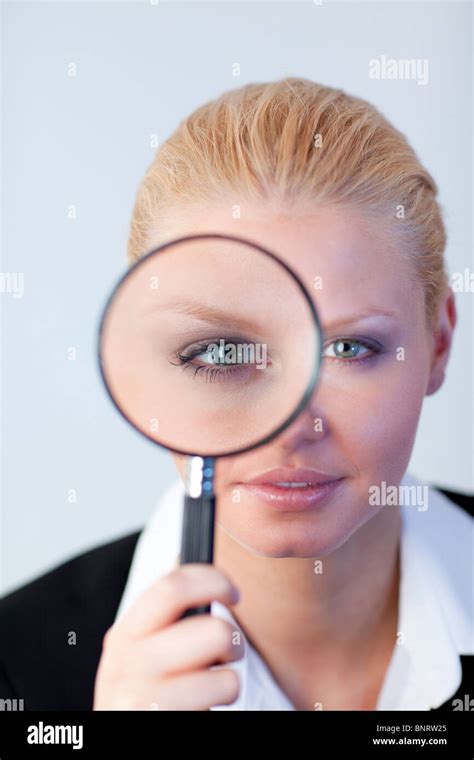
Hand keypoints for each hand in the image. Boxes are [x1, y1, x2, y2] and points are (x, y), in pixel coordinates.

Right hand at [93, 563, 242, 709]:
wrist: (124, 736)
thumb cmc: (144, 694)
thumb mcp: (139, 652)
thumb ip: (164, 619)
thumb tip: (208, 579)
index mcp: (125, 633)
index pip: (172, 587)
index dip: (212, 581)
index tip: (232, 593)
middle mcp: (130, 664)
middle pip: (212, 630)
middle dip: (232, 636)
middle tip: (229, 648)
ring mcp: (146, 699)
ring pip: (224, 675)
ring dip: (231, 676)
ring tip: (215, 684)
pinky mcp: (164, 721)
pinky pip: (220, 698)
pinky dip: (225, 700)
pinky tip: (204, 706)